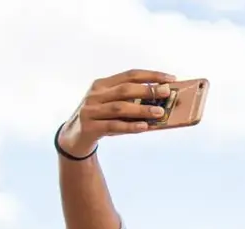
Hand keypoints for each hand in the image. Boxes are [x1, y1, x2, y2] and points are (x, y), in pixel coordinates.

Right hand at [57, 69, 177, 156]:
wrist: (74, 137)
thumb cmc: (101, 119)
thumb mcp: (113, 106)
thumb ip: (131, 102)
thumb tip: (162, 104)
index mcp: (102, 84)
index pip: (129, 75)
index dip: (151, 75)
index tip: (170, 78)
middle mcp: (94, 95)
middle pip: (125, 89)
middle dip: (148, 90)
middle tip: (166, 93)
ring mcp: (90, 110)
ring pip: (119, 108)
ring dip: (141, 109)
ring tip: (159, 113)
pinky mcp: (89, 127)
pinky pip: (113, 126)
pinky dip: (130, 126)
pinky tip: (144, 127)